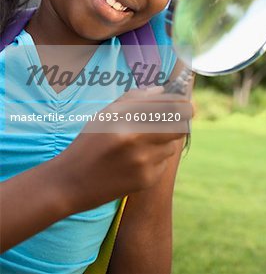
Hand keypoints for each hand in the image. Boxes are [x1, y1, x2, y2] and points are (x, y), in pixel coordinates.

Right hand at [56, 86, 191, 213]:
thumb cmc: (88, 144)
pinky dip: (156, 159)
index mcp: (125, 118)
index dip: (183, 102)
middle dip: (180, 121)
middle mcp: (136, 139)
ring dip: (164, 141)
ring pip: (172, 145)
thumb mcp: (105, 114)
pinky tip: (137, 160)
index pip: (171, 106)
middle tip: (173, 119)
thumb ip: (134, 99)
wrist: (71, 183)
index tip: (185, 102)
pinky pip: (164, 162)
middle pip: (180, 126)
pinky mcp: (146, 180)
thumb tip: (161, 90)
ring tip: (143, 143)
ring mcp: (143, 162)